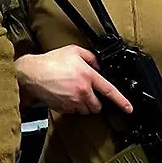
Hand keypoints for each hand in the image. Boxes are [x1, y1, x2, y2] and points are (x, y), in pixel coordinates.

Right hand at [15, 45, 132, 114]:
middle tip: (88, 92)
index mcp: (87, 76)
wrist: (32, 73)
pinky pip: (73, 111)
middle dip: (95, 101)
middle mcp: (82, 91)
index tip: (129, 108)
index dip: (122, 101)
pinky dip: (73, 106)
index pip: (109, 91)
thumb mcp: (74, 51)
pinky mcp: (64, 108)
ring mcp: (73, 102)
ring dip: (84, 104)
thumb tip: (98, 65)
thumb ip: (90, 57)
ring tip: (75, 93)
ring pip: (86, 110)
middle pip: (97, 106)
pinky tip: (65, 95)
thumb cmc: (50, 61)